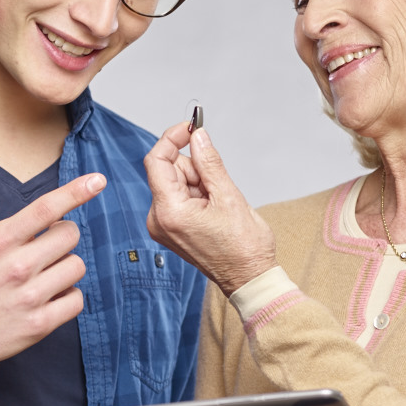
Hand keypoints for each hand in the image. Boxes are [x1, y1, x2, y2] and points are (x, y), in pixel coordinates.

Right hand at [0, 167, 105, 363]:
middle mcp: (18, 267)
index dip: (76, 191)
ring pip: (76, 267)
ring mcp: (30, 297)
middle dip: (61, 234)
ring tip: (43, 273)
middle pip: (69, 235)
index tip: (97, 180)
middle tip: (43, 245)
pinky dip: (68, 296)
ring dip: (65, 266)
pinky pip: (76, 301)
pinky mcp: (39, 325)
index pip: (46, 209)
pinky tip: (49, 296)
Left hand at [144, 122, 276, 295]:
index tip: (191, 128)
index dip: (172, 139)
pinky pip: (177, 198)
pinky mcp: (170, 229)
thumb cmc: (243, 247)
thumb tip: (198, 136)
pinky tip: (212, 210)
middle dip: (193, 169)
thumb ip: (209, 162)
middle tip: (217, 185)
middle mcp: (158, 220)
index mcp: (169, 212)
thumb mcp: (228, 195)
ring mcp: (163, 226)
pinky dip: (195, 195)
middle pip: (167, 171)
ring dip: (197, 183)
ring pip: (174, 183)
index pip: (157, 161)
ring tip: (218, 203)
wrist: (248, 277)